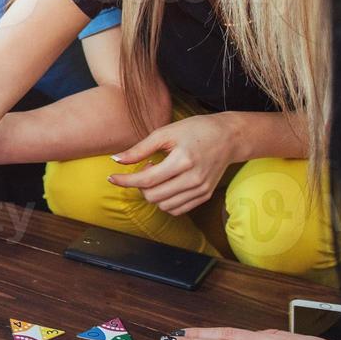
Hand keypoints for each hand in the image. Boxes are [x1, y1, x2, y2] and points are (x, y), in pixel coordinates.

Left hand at [107, 115, 238, 215]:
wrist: (228, 137)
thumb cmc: (196, 130)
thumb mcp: (165, 132)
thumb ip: (139, 148)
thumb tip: (116, 160)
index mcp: (183, 160)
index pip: (147, 180)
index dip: (126, 181)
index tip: (111, 178)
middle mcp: (194, 179)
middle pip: (153, 196)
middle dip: (139, 186)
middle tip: (145, 167)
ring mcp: (201, 190)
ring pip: (164, 206)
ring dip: (152, 194)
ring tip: (157, 174)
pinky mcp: (205, 196)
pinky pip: (177, 209)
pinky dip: (165, 201)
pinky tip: (166, 184)